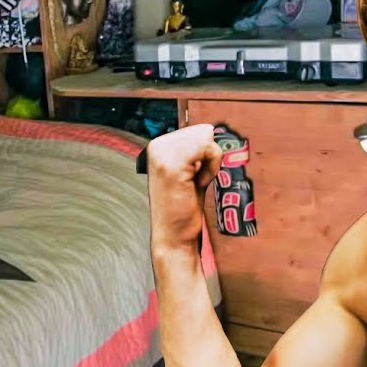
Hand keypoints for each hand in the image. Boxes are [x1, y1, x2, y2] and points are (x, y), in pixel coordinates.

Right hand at [144, 124, 225, 251]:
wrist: (173, 236)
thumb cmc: (183, 207)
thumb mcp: (187, 170)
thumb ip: (194, 150)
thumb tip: (209, 129)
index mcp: (157, 146)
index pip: (197, 131)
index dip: (202, 155)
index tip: (190, 176)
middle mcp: (156, 146)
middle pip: (203, 131)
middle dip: (206, 157)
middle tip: (192, 182)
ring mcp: (162, 154)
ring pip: (206, 139)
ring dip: (209, 164)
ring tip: (193, 183)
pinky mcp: (173, 165)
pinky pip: (209, 149)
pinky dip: (211, 168)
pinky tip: (196, 184)